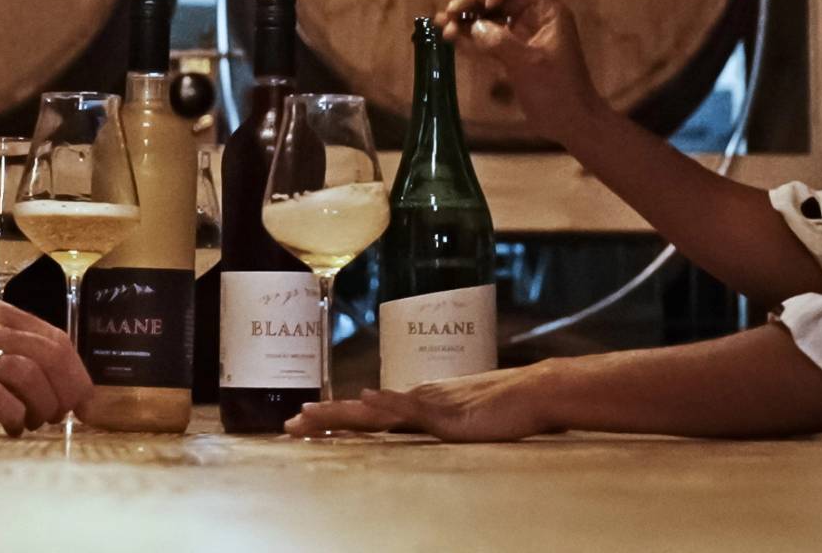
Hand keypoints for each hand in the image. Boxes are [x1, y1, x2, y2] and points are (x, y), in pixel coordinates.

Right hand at [0, 298, 91, 435]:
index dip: (76, 371)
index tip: (82, 397)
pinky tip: (11, 425)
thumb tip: (51, 375)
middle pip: (50, 352)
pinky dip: (15, 415)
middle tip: (66, 414)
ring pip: (30, 373)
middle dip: (68, 389)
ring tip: (35, 421)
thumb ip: (3, 346)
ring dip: (43, 405)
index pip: (54, 335)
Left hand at [285, 367, 557, 441]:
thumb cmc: (502, 408)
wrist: (533, 393)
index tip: (304, 422)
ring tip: (308, 417)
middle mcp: (415, 400)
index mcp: (416, 404)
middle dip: (323, 419)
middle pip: (360, 412)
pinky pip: (412, 409)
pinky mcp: (447, 414)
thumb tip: (412, 428)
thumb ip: (435, 425)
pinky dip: (387, 404)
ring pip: (375, 411)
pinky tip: (367, 400)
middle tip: (288, 425)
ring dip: (340, 414)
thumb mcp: (460, 422)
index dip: (334, 418)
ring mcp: (429, 405)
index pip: (367, 414)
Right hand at [437, 0, 604, 142]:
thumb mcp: (530, 65)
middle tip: (449, 14)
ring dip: (466, 17)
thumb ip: (501, 42)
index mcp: (548, 12)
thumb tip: (473, 27)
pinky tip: (450, 37)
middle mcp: (533, 17)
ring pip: (489, 14)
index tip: (488, 5)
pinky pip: (487, 35)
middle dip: (473, 0)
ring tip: (442, 25)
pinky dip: (469, 35)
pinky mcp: (510, 52)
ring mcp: (521, 34)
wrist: (570, 122)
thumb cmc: (558, 91)